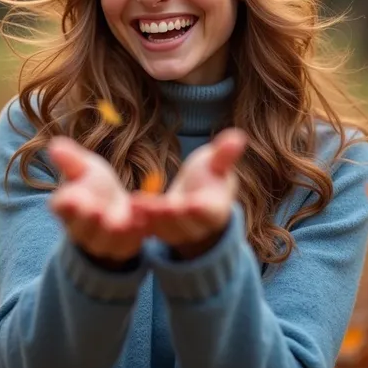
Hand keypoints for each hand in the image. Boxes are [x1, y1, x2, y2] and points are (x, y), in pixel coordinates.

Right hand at [48, 137, 147, 265]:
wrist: (117, 208)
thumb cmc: (97, 187)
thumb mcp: (86, 168)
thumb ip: (71, 160)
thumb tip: (54, 144)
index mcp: (68, 207)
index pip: (62, 207)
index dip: (67, 204)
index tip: (73, 197)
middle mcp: (80, 228)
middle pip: (81, 228)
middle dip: (89, 220)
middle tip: (96, 210)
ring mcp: (101, 242)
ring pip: (104, 240)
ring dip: (112, 231)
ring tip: (119, 221)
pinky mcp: (122, 248)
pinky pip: (127, 244)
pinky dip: (134, 235)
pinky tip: (142, 222)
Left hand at [131, 128, 246, 259]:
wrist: (198, 195)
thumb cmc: (210, 176)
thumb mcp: (217, 164)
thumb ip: (225, 154)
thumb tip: (239, 135)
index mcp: (215, 210)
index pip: (208, 212)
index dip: (198, 209)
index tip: (189, 203)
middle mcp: (198, 226)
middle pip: (183, 223)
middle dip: (167, 215)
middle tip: (154, 204)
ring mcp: (179, 232)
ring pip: (164, 228)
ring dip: (149, 218)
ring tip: (134, 204)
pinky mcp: (161, 231)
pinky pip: (150, 229)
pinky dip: (139, 221)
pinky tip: (127, 208)